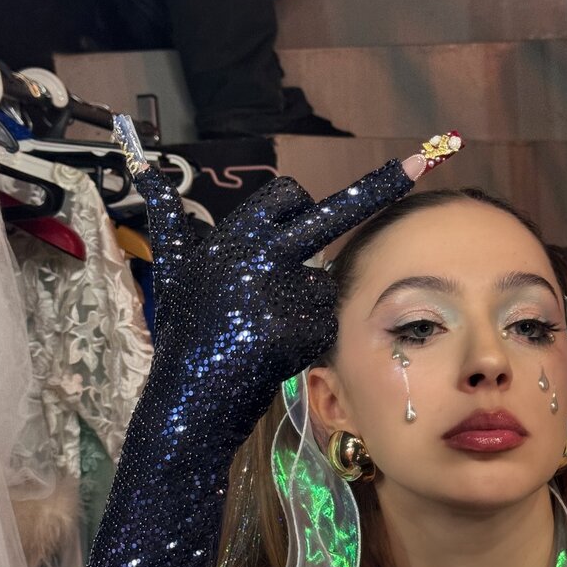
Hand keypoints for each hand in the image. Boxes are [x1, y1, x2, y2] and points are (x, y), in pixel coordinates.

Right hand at [132, 159, 414, 437]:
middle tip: (418, 164)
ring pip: (326, 282)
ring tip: (271, 331)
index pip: (285, 196)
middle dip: (376, 190)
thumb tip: (149, 172)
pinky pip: (325, 320)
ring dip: (311, 303)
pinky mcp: (289, 330)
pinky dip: (311, 336)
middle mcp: (251, 255)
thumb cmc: (185, 335)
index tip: (331, 202)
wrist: (188, 402)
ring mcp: (272, 293)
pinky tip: (281, 353)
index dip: (301, 208)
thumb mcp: (171, 274)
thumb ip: (168, 222)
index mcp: (227, 238)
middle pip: (327, 214)